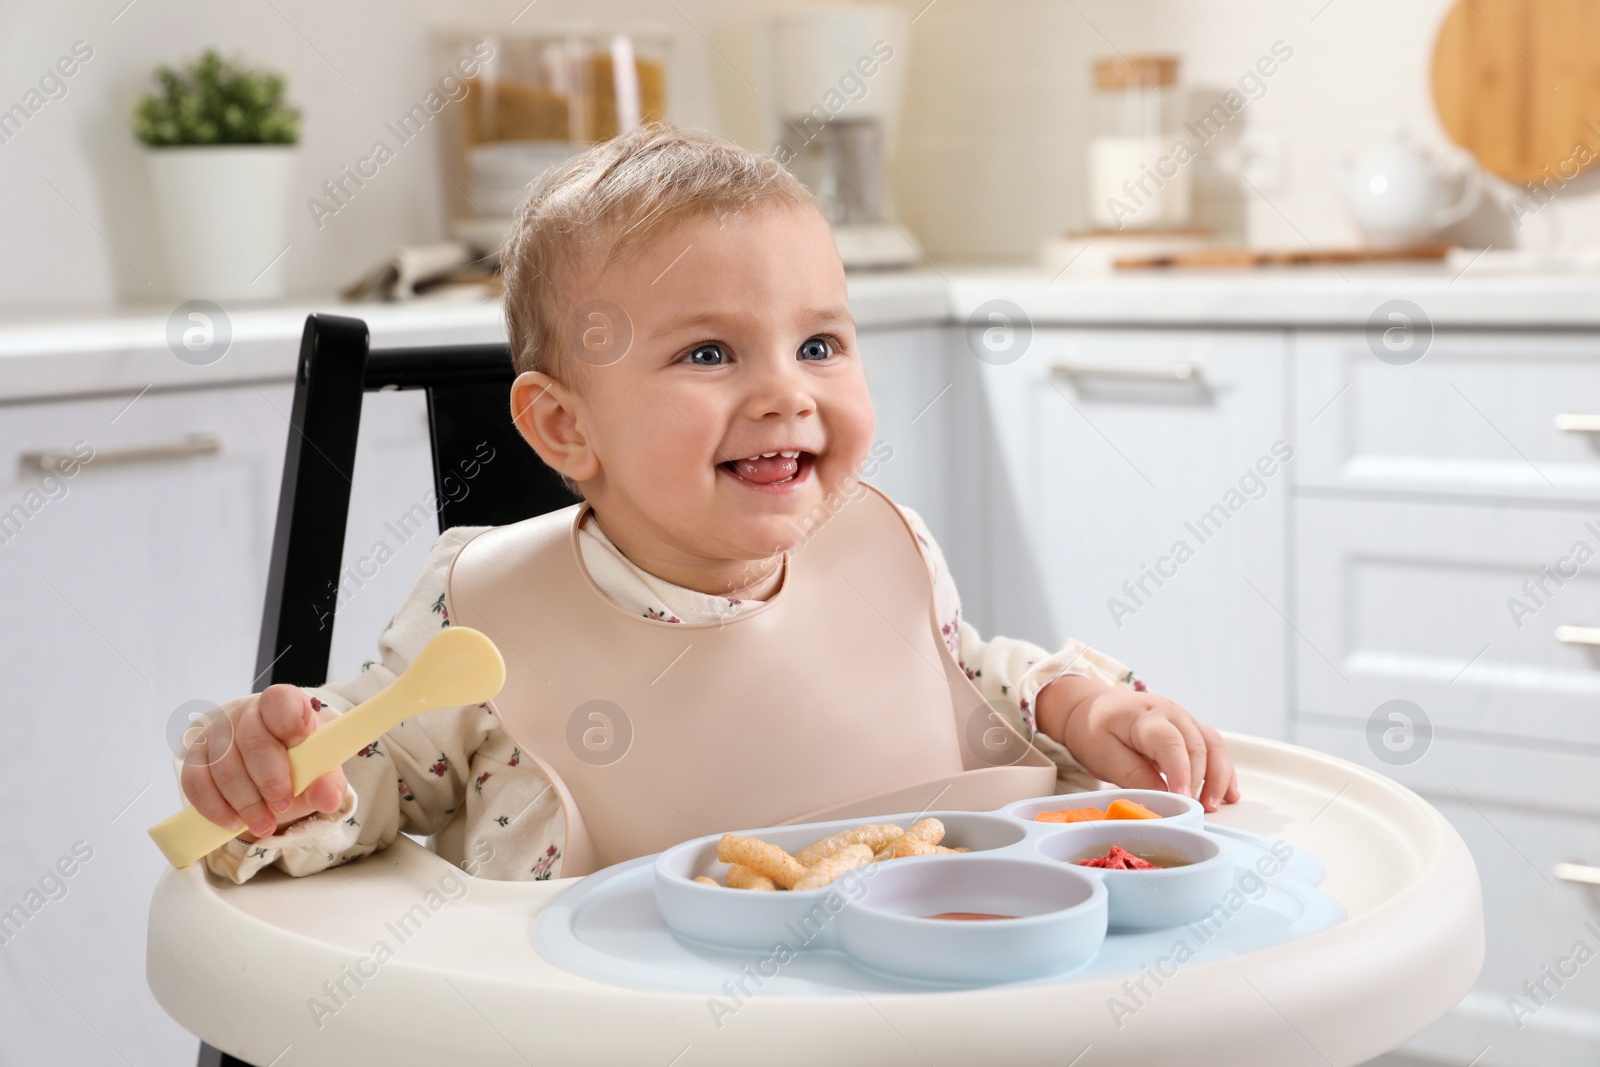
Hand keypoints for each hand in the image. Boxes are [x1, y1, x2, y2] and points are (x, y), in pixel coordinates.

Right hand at [178, 684, 348, 838]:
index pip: (279, 701)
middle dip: (269, 780)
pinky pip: (196, 781)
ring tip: (263, 824)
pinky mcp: (196, 757)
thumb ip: (327, 783)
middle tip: (284, 806)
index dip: (288, 721)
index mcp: (283, 705)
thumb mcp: (320, 773)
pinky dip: (215, 807)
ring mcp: (217, 733)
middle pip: (252, 741)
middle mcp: (247, 713)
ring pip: (223, 766)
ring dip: (244, 802)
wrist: (271, 774)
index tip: (300, 744)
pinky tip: (233, 822)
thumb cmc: (299, 765)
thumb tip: (328, 800)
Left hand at [1034, 677, 1239, 811]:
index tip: (1184, 798)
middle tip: (1198, 811)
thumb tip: (1166, 799)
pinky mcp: (1190, 729)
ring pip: (1213, 745)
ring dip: (1218, 777)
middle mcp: (1170, 713)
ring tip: (1213, 806)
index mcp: (1145, 716)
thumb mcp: (1104, 756)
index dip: (1181, 771)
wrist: (1091, 709)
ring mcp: (1184, 719)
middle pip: (1198, 745)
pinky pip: (1214, 748)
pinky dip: (1223, 771)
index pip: (1171, 743)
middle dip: (1202, 781)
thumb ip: (1134, 776)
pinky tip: (1228, 794)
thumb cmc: (1095, 731)